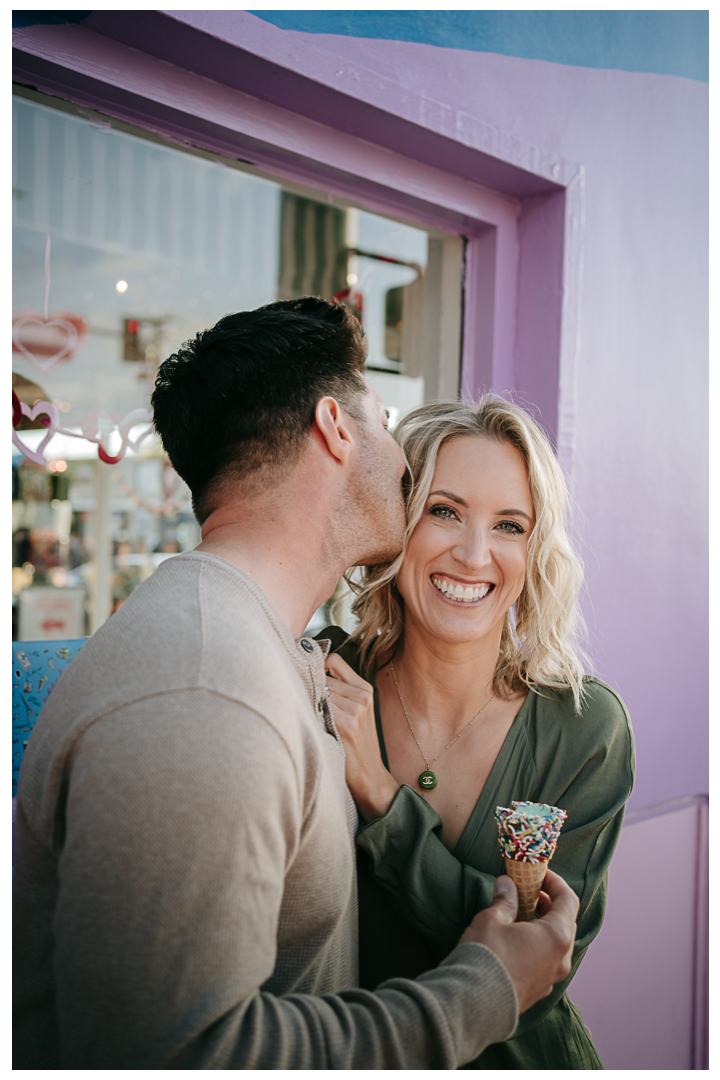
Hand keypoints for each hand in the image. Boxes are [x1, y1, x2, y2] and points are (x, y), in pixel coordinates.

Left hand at [325, 653, 398, 822]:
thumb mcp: (357, 712)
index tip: (309, 678)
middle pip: (321, 676)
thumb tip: (309, 671)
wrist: (369, 776)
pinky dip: (310, 714)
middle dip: (310, 687)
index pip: (334, 660)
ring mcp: (355, 709)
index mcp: (365, 689)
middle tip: (307, 706)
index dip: (318, 666)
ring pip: (317, 692)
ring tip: (312, 721)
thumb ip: (341, 690)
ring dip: (308, 702)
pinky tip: (313, 728)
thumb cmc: (356, 745)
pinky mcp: (345, 724)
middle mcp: (362, 696)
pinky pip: (317, 707)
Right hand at [459, 869, 577, 1013]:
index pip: (568, 900)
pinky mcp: (539, 991)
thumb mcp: (492, 919)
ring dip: (543, 925)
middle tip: (528, 892)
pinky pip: (547, 961)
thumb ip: (505, 900)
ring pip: (557, 944)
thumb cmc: (486, 957)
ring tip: (520, 915)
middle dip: (549, 903)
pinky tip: (516, 940)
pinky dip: (538, 945)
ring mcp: (552, 978)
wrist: (475, 1004)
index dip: (556, 882)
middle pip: (565, 922)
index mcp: (556, 936)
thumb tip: (507, 884)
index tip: (539, 874)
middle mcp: (561, 958)